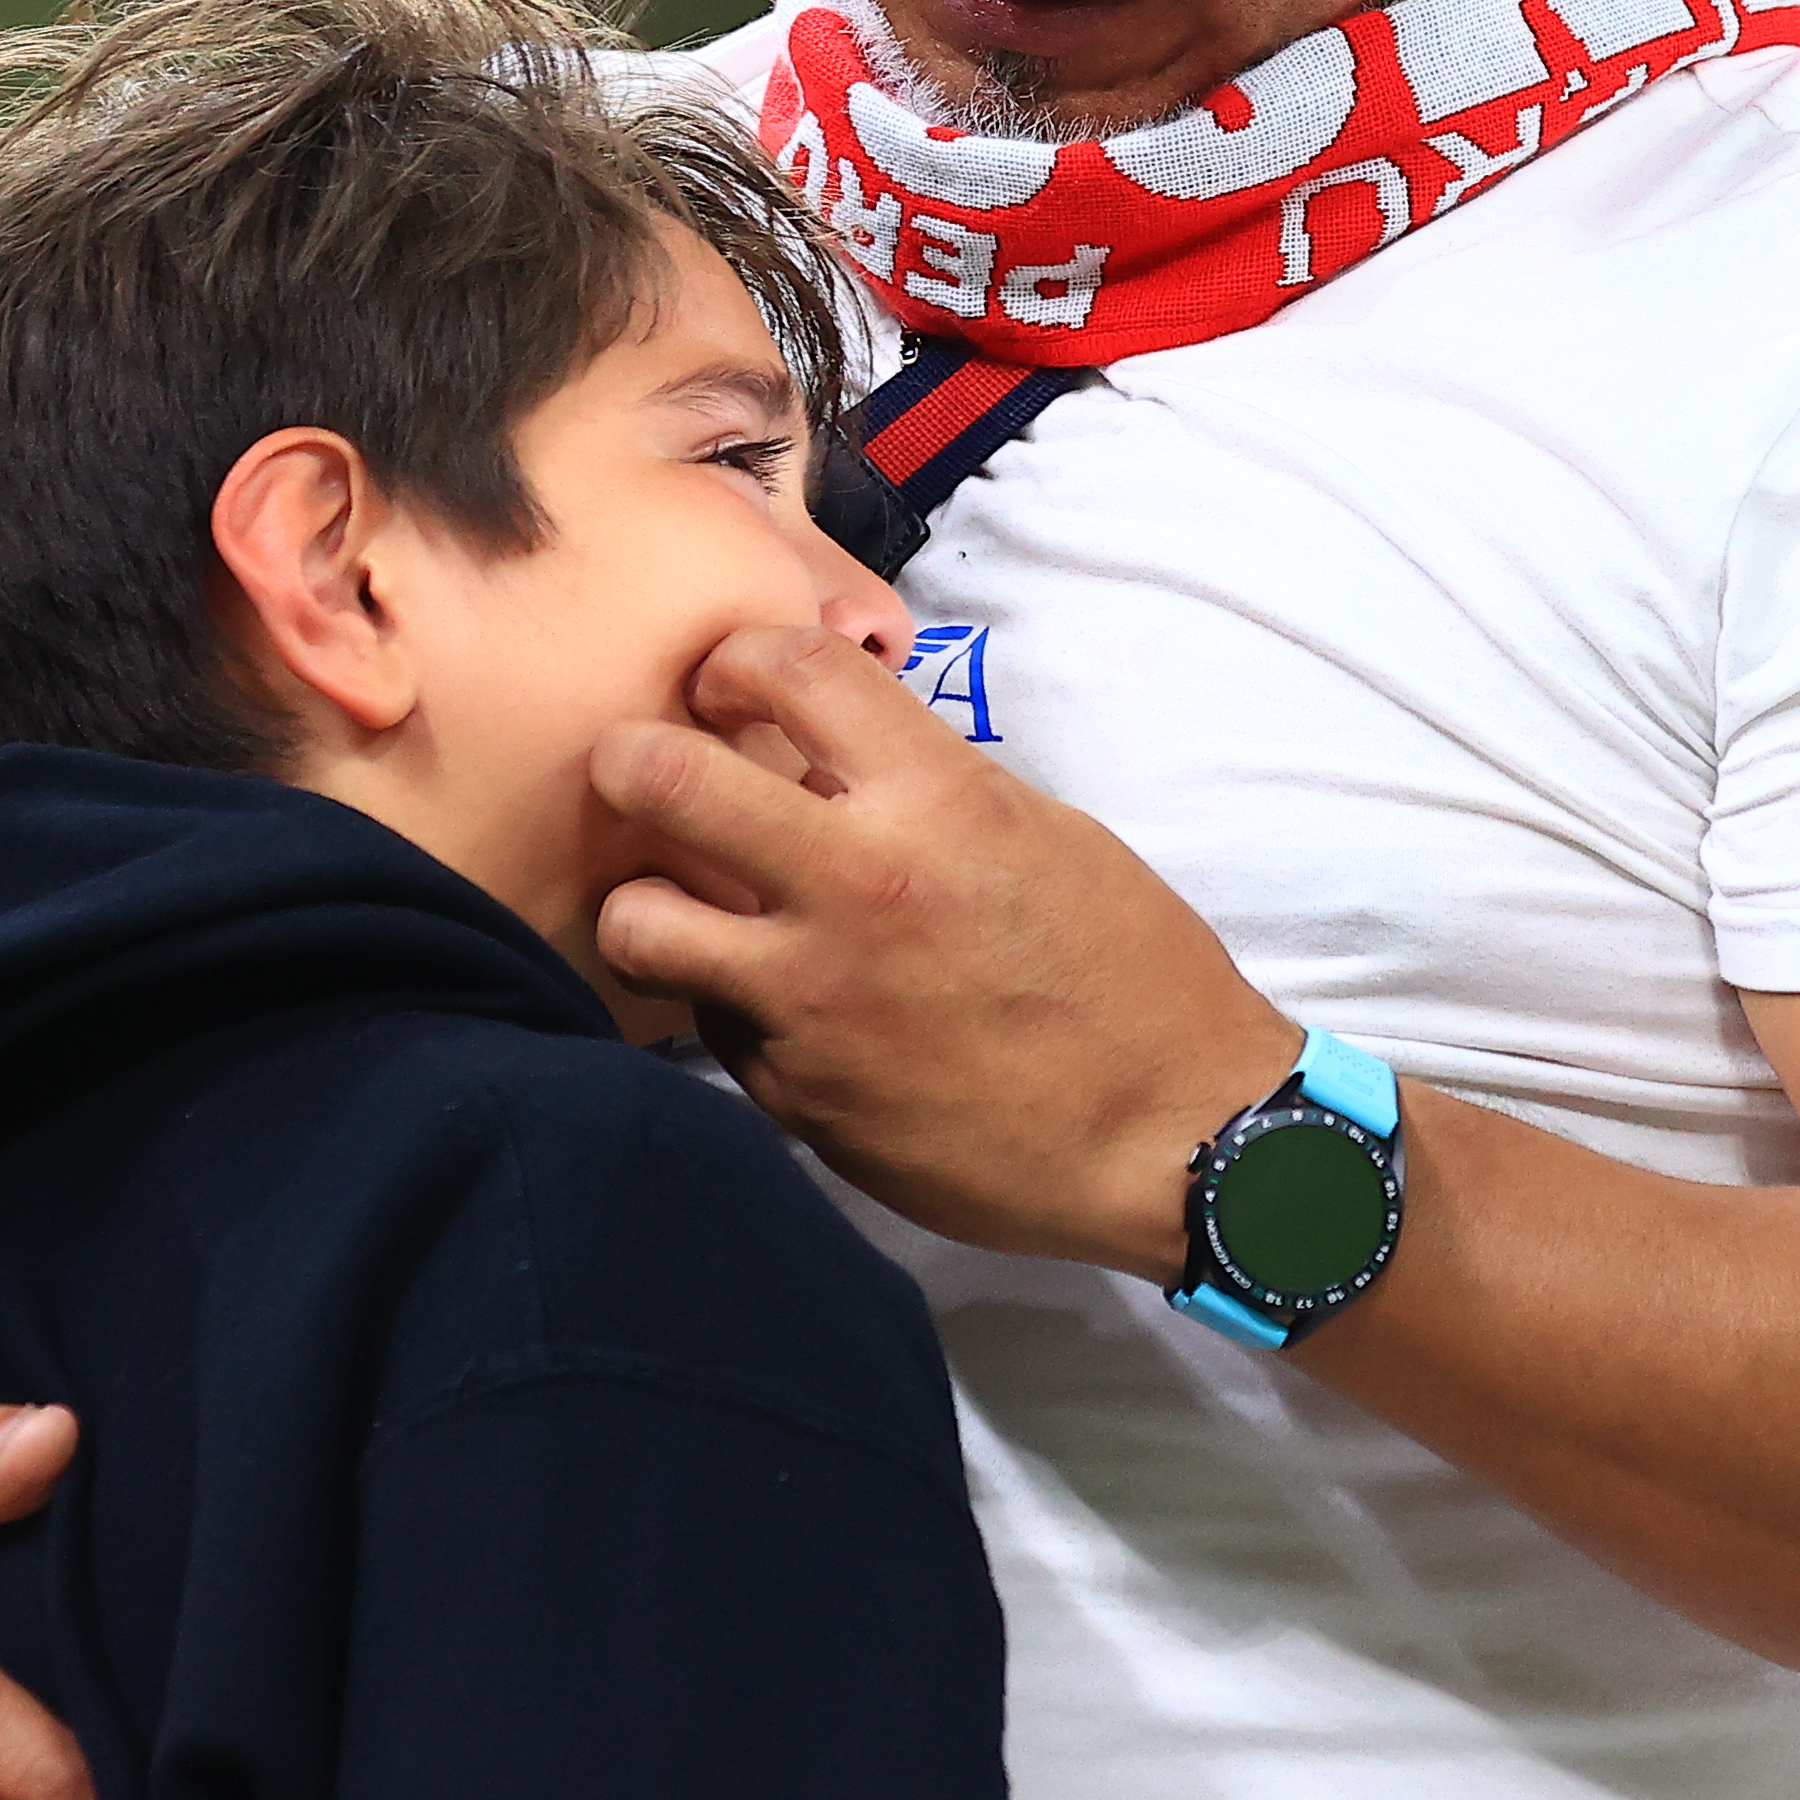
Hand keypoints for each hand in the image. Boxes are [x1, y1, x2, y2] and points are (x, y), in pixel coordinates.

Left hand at [591, 624, 1294, 1276]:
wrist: (1171, 1137)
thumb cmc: (1131, 974)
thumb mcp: (1042, 835)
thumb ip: (924, 791)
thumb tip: (825, 766)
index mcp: (936, 799)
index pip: (783, 667)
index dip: (732, 661)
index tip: (725, 689)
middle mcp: (857, 886)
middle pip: (662, 779)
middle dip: (628, 760)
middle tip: (640, 774)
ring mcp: (813, 998)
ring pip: (639, 922)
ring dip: (644, 907)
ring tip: (678, 913)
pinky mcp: (794, 1094)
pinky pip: (712, 1029)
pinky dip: (729, 1012)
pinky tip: (783, 1015)